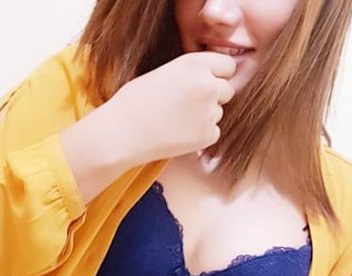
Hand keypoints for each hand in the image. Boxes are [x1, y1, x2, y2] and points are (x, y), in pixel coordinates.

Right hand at [107, 51, 236, 162]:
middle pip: (227, 90)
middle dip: (214, 96)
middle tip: (189, 105)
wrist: (124, 132)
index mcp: (195, 64)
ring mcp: (209, 112)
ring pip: (218, 113)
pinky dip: (201, 135)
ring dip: (205, 117)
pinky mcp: (207, 135)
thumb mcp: (166, 72)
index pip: (228, 65)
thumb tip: (210, 81)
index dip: (218, 75)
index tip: (207, 82)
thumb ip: (192, 73)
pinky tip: (179, 134)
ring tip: (177, 120)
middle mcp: (207, 85)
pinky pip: (213, 133)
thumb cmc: (136, 101)